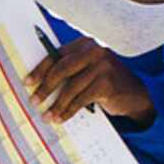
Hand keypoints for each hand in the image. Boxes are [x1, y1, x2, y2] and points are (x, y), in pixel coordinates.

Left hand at [27, 39, 153, 123]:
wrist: (135, 94)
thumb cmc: (106, 82)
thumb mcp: (88, 70)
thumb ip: (70, 70)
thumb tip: (38, 83)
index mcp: (85, 44)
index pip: (57, 55)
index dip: (40, 69)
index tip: (28, 82)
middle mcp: (94, 51)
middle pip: (62, 69)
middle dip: (45, 87)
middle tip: (34, 101)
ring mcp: (102, 66)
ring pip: (71, 87)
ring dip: (57, 105)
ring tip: (47, 116)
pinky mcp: (107, 83)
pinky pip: (81, 99)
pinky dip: (69, 111)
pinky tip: (61, 118)